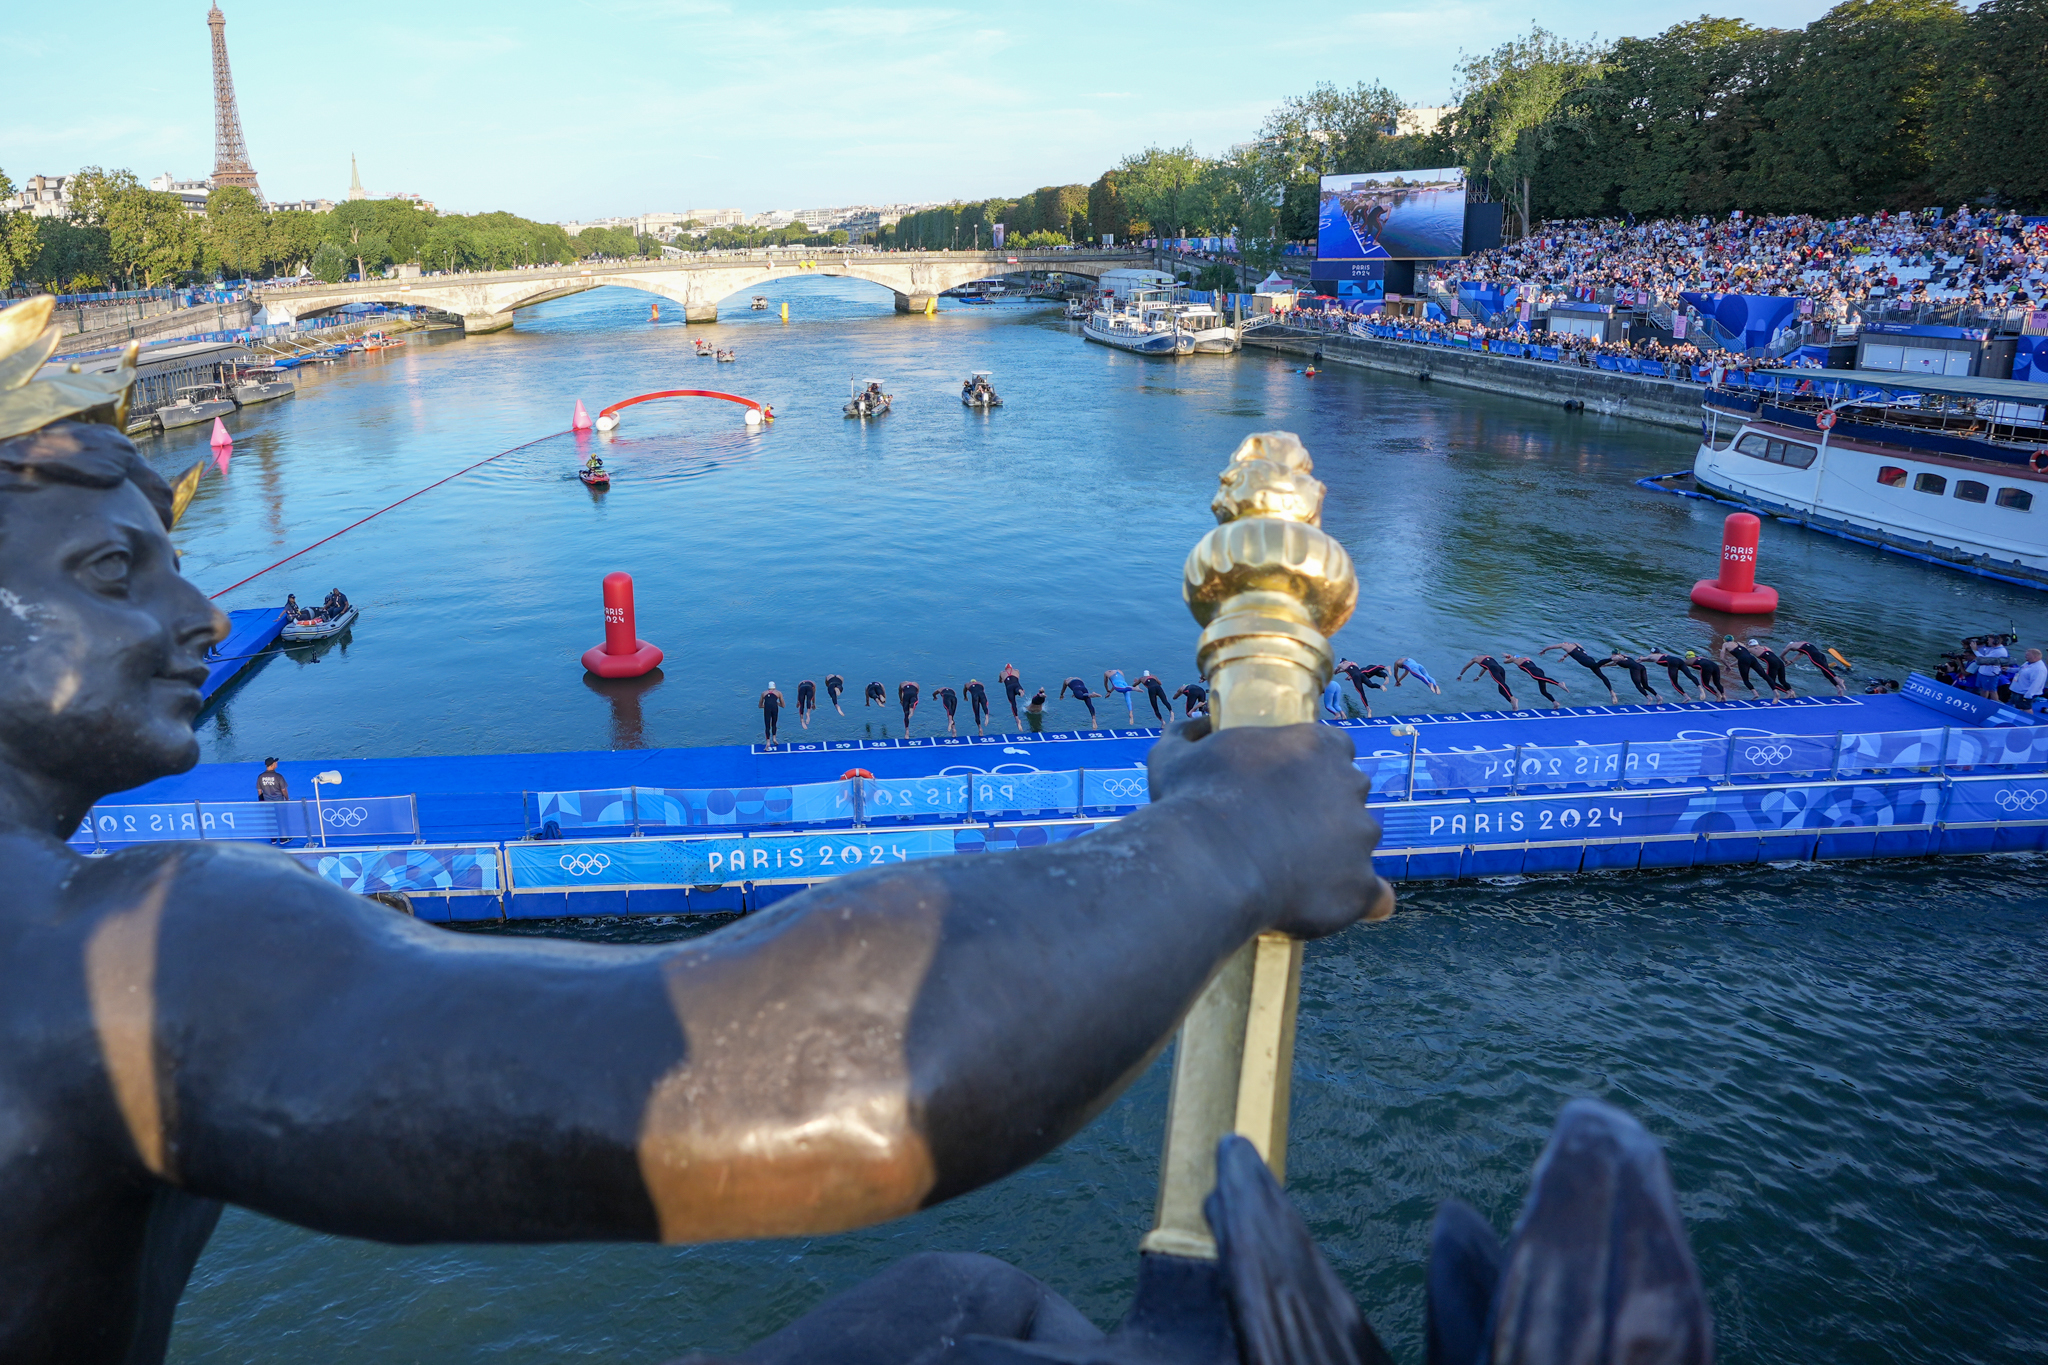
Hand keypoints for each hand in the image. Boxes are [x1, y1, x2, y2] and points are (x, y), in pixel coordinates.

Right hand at [1146, 718, 1393, 938]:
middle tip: (1284, 832)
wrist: (1208, 862)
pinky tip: (1331, 903)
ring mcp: (1361, 835)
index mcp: (1317, 744)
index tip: (1286, 789)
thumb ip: (1187, 735)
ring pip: (1360, 844)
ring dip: (1336, 854)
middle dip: (1326, 809)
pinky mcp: (1360, 884)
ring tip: (1293, 875)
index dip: (1311, 770)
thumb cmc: (1191, 802)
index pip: (1334, 748)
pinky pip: (1373, 897)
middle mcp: (1350, 783)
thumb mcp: (1175, 756)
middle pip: (1351, 793)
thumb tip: (1192, 726)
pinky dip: (1359, 900)